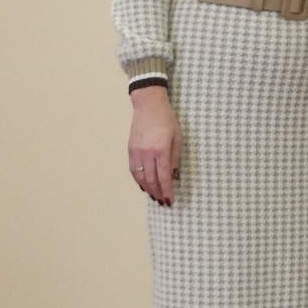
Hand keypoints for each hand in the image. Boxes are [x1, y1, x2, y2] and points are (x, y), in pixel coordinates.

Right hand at [128, 85, 181, 205]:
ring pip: (140, 177)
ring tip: (155, 196)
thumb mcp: (177, 138)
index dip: (167, 190)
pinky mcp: (130, 150)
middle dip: (158, 192)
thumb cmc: (167, 120)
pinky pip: (133, 170)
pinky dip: (138, 180)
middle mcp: (146, 153)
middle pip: (151, 179)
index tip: (170, 200)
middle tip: (163, 201)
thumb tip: (174, 176)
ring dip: (148, 189)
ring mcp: (136, 152)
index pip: (164, 176)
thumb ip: (175, 158)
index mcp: (160, 150)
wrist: (149, 105)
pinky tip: (144, 186)